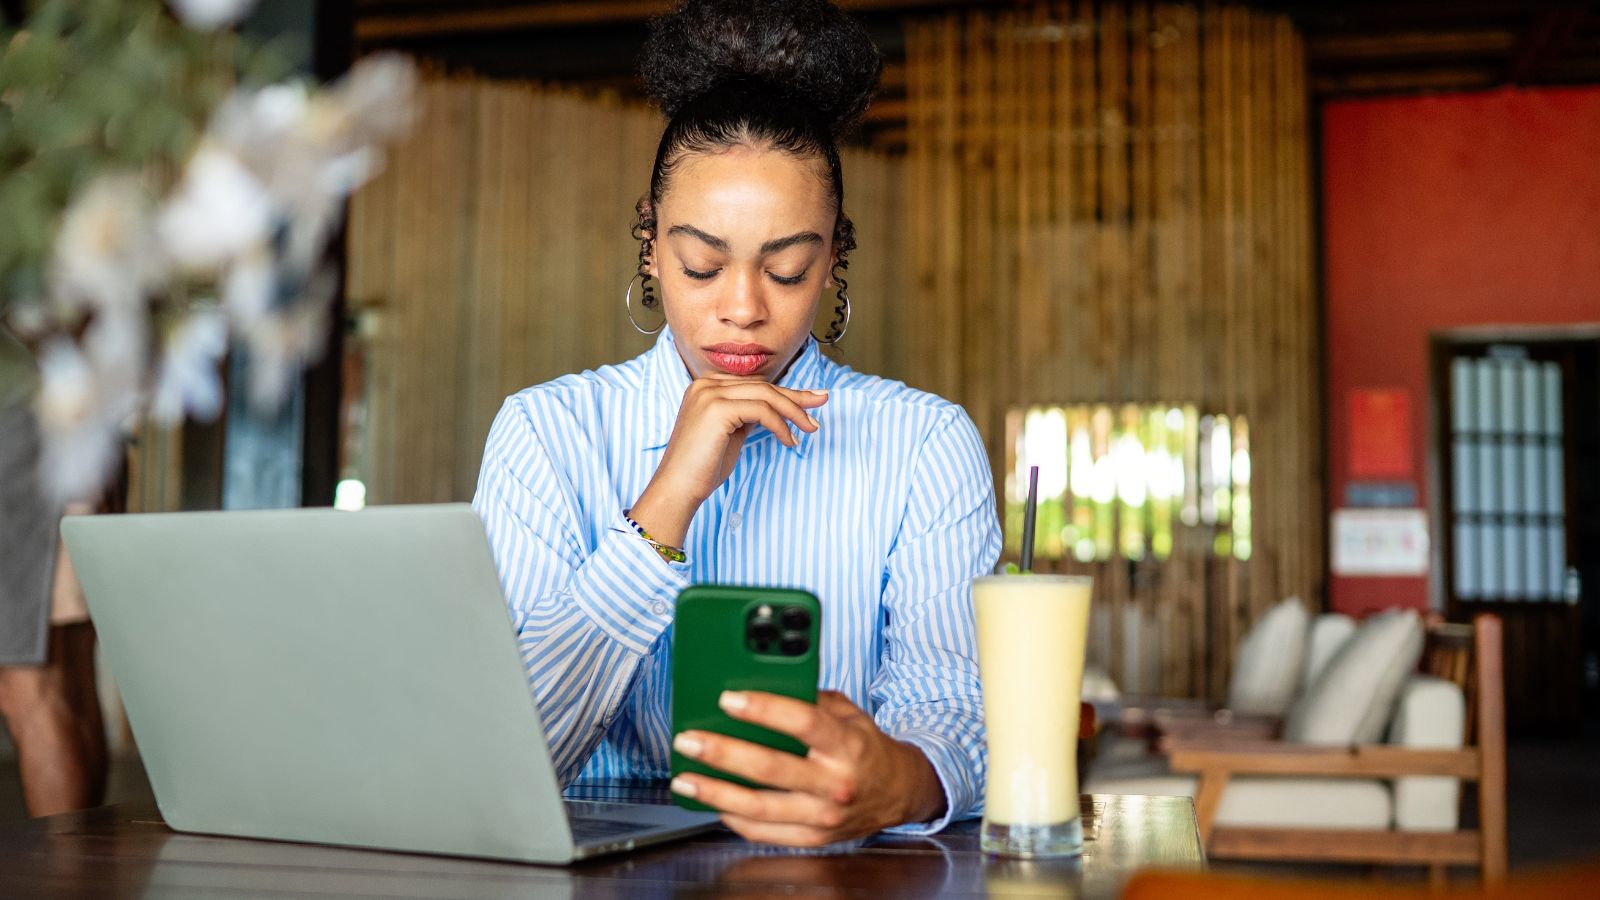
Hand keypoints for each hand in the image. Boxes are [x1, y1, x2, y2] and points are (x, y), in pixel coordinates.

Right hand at [630, 377, 827, 544]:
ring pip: (765, 395)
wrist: (678, 489)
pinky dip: (781, 426)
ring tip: (811, 428)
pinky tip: (789, 441)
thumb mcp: (730, 433)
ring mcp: (709, 394)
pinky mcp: (717, 408)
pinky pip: (761, 411)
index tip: (812, 399)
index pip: (754, 385)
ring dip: (794, 412)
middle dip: (796, 396)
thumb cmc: (702, 469)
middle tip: (823, 402)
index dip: (785, 392)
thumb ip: (747, 415)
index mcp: (706, 387)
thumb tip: (776, 410)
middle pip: (762, 386)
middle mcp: (705, 385)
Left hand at [669, 690, 946, 846]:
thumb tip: (758, 685)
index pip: (803, 722)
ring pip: (760, 806)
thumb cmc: (864, 747)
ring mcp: (824, 816)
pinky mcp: (813, 837)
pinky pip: (764, 831)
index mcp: (846, 744)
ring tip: (685, 777)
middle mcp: (835, 782)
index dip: (763, 709)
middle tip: (689, 739)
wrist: (897, 792)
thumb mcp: (847, 713)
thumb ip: (809, 700)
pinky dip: (733, 817)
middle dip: (723, 752)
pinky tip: (712, 801)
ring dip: (715, 791)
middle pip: (771, 768)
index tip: (728, 699)